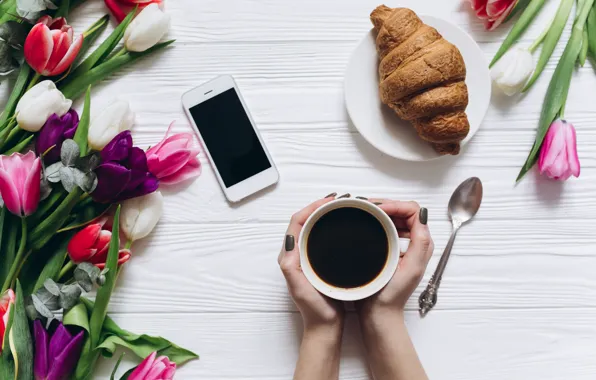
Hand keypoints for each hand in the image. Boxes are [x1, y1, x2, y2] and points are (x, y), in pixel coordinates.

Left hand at [278, 196, 344, 332]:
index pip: (297, 222)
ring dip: (326, 214)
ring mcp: (308, 258)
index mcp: (289, 256)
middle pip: (305, 220)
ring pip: (315, 227)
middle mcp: (297, 254)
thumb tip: (290, 240)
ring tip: (342, 206)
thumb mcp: (299, 287)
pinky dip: (332, 226)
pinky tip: (345, 225)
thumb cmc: (314, 310)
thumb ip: (290, 266)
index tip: (328, 201)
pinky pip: (323, 237)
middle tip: (338, 199)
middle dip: (320, 206)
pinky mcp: (320, 262)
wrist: (325, 328)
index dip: (311, 207)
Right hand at [356, 200, 432, 379]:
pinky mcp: (389, 250)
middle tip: (366, 207)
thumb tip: (421, 215)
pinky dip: (376, 221)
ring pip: (393, 217)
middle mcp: (414, 242)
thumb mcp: (411, 268)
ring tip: (364, 212)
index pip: (412, 210)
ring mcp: (401, 245)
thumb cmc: (391, 295)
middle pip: (403, 210)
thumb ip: (420, 243)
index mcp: (422, 243)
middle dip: (386, 204)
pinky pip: (385, 227)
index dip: (395, 205)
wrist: (379, 313)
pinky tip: (365, 223)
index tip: (378, 210)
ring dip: (380, 211)